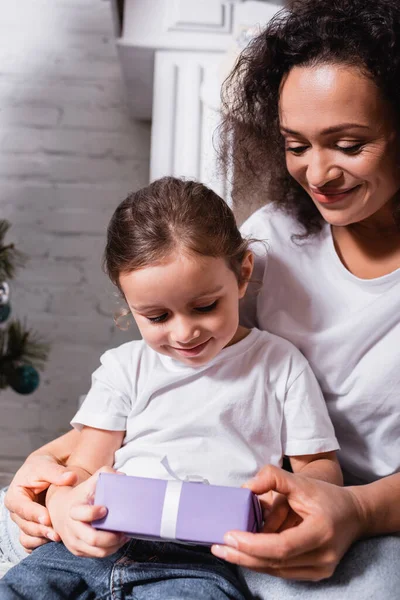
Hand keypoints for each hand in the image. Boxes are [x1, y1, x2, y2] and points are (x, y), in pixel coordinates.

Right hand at [5, 454, 77, 551]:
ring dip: (42, 539)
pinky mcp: (31, 529)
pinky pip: (32, 543)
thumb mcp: (46, 466)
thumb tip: (71, 477)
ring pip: (28, 537)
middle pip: (25, 525)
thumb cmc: (42, 466)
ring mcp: (23, 522)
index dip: (34, 514)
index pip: (23, 508)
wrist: (44, 472)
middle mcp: (16, 512)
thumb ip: (56, 472)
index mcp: (15, 496)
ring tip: (58, 538)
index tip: (47, 518)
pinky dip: (41, 544)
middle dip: (40, 530)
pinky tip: (55, 542)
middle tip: (56, 534)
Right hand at [47, 467, 127, 557]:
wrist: (61, 510)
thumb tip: (122, 476)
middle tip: (124, 530)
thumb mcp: (89, 482)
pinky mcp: (78, 551)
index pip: (83, 515)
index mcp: (74, 510)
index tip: (105, 509)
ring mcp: (74, 541)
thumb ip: (104, 474)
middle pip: (93, 539)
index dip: (94, 513)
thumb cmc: (80, 495)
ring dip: (114, 545)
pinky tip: (118, 541)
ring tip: (125, 536)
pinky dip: (110, 550)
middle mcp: (71, 528)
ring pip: (98, 551)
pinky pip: (97, 555)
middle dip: (112, 537)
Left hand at [211, 465, 365, 580]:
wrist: (355, 514)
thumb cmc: (327, 496)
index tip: (229, 536)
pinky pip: (283, 571)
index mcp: (321, 531)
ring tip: (225, 551)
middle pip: (276, 563)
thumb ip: (273, 477)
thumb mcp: (301, 481)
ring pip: (277, 570)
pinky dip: (262, 562)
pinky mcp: (316, 574)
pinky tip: (244, 554)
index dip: (253, 544)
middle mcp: (323, 556)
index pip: (282, 546)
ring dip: (249, 561)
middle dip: (243, 556)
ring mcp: (321, 569)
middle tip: (218, 547)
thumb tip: (245, 488)